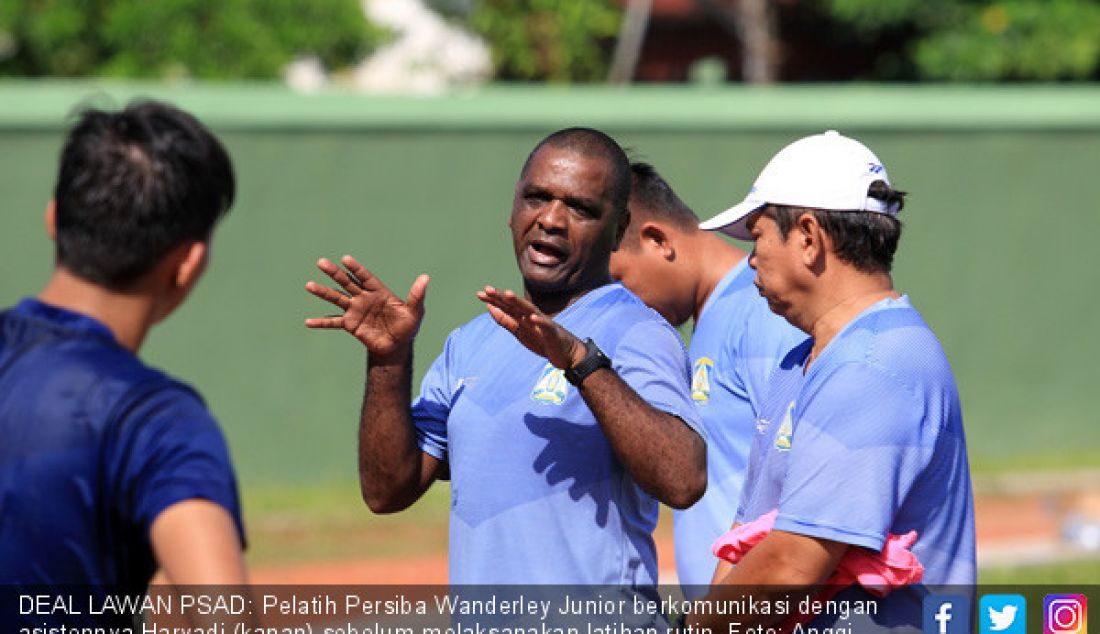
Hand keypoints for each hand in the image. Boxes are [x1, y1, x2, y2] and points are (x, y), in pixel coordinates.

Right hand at [305, 255, 428, 359]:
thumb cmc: (407, 327)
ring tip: (309, 285)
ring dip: (323, 292)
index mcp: (378, 292)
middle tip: (321, 262)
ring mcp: (355, 311)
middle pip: (347, 282)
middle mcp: (364, 298)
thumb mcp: (415, 312)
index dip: (356, 268)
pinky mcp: (351, 325)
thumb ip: (417, 296)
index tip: (345, 259)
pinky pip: (334, 323)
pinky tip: (308, 322)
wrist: (397, 346)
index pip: (365, 277)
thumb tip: (426, 277)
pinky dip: (321, 322)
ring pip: (337, 299)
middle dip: (334, 273)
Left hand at [476, 286, 583, 368]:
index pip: (506, 306)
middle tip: (488, 289)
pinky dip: (540, 322)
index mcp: (523, 317)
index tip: (480, 293)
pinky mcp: (553, 333)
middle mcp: (532, 317)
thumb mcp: (519, 332)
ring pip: (530, 311)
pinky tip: (532, 318)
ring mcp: (543, 324)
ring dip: (519, 302)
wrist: (566, 354)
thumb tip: (489, 307)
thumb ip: (505, 320)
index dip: (494, 300)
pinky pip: (546, 327)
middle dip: (502, 297)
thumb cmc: (542, 341)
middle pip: (515, 305)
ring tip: (508, 294)